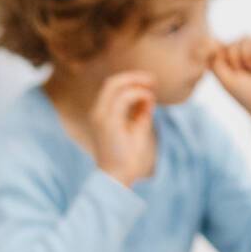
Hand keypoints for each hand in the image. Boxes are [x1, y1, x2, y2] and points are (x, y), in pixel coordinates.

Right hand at [88, 71, 155, 186]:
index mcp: (101, 114)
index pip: (112, 88)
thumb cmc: (127, 155)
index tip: (150, 84)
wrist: (118, 175)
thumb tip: (149, 96)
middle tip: (153, 80)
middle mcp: (97, 112)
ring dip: (137, 83)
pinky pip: (123, 98)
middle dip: (134, 76)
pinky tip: (149, 100)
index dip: (131, 80)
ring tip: (153, 88)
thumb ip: (141, 112)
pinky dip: (139, 94)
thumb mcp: (137, 128)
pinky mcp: (107, 121)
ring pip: (115, 85)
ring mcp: (100, 115)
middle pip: (111, 82)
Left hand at [212, 36, 250, 131]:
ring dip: (245, 57)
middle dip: (235, 60)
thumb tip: (212, 42)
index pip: (222, 49)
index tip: (233, 74)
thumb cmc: (247, 93)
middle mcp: (246, 55)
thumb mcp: (224, 78)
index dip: (225, 60)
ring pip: (243, 38)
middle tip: (245, 73)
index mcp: (234, 63)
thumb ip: (215, 61)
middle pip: (231, 43)